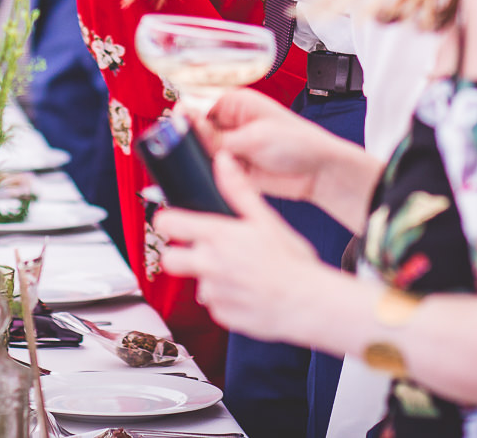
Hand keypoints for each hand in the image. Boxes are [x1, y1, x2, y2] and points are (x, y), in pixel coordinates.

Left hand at [155, 153, 335, 342]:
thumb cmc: (291, 261)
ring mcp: (214, 292)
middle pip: (170, 259)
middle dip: (182, 255)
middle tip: (206, 253)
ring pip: (197, 282)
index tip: (172, 223)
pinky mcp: (221, 315)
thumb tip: (223, 161)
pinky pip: (214, 304)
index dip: (167, 222)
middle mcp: (210, 265)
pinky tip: (247, 292)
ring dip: (211, 278)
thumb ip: (238, 191)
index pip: (168, 224)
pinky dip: (226, 299)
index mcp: (219, 236)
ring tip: (241, 275)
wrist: (308, 304)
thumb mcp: (266, 219)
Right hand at [188, 88, 334, 204]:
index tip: (174, 126)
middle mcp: (229, 123)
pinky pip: (211, 172)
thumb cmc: (299, 142)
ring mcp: (231, 147)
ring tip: (198, 165)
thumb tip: (187, 127)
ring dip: (197, 160)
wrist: (319, 173)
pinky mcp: (234, 169)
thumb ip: (218, 138)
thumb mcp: (255, 137)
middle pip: (194, 129)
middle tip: (185, 150)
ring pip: (200, 152)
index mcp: (235, 103)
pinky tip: (208, 177)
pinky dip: (207, 176)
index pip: (198, 104)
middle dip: (188, 140)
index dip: (184, 115)